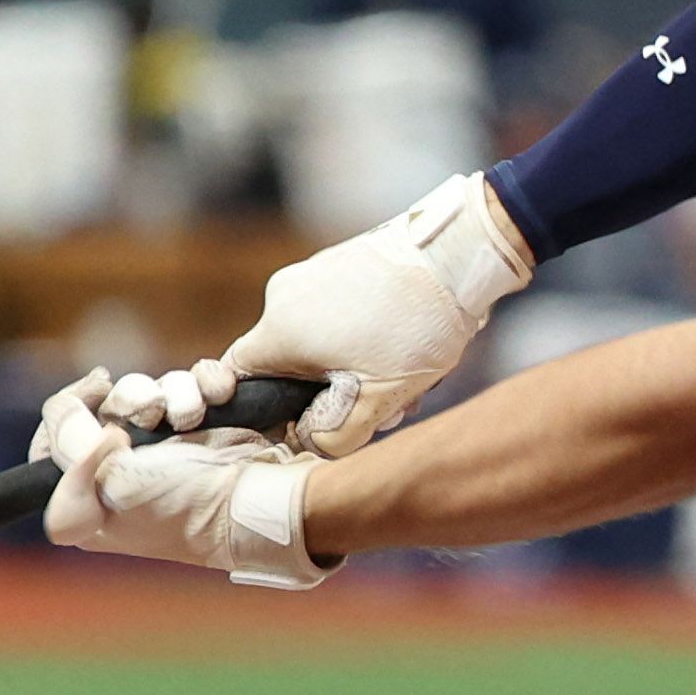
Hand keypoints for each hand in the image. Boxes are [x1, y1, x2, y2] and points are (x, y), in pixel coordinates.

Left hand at [31, 372, 330, 586]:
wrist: (266, 499)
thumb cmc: (185, 506)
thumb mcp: (112, 490)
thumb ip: (71, 453)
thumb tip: (77, 421)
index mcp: (93, 495)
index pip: (55, 441)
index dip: (67, 411)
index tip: (94, 393)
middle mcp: (128, 469)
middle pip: (105, 404)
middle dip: (132, 398)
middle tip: (153, 413)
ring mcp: (171, 446)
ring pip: (153, 387)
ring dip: (174, 392)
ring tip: (194, 415)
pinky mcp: (210, 423)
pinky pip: (196, 380)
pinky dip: (207, 382)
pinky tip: (220, 397)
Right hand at [217, 172, 532, 454]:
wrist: (456, 254)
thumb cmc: (416, 326)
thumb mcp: (380, 399)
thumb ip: (335, 436)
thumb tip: (309, 440)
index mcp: (279, 330)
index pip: (239, 378)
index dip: (266, 408)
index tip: (306, 419)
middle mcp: (282, 296)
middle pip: (288, 364)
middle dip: (332, 392)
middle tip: (384, 404)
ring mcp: (311, 273)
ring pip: (318, 340)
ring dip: (357, 366)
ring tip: (408, 373)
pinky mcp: (339, 262)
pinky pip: (337, 312)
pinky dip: (365, 335)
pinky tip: (408, 342)